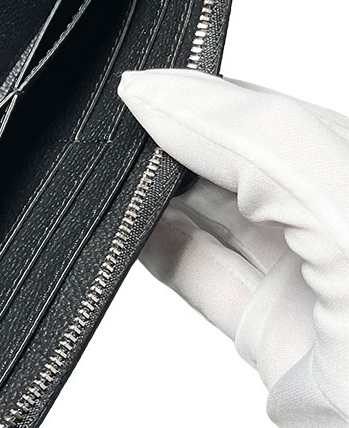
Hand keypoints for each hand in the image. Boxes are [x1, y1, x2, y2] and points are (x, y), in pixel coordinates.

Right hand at [119, 68, 348, 427]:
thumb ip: (272, 149)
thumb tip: (164, 93)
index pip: (282, 121)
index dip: (207, 99)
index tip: (133, 92)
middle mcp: (345, 233)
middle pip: (248, 159)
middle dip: (178, 138)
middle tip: (111, 128)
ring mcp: (316, 288)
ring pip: (221, 215)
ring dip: (158, 194)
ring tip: (102, 170)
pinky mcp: (277, 335)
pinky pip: (206, 273)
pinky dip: (157, 249)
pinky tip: (119, 229)